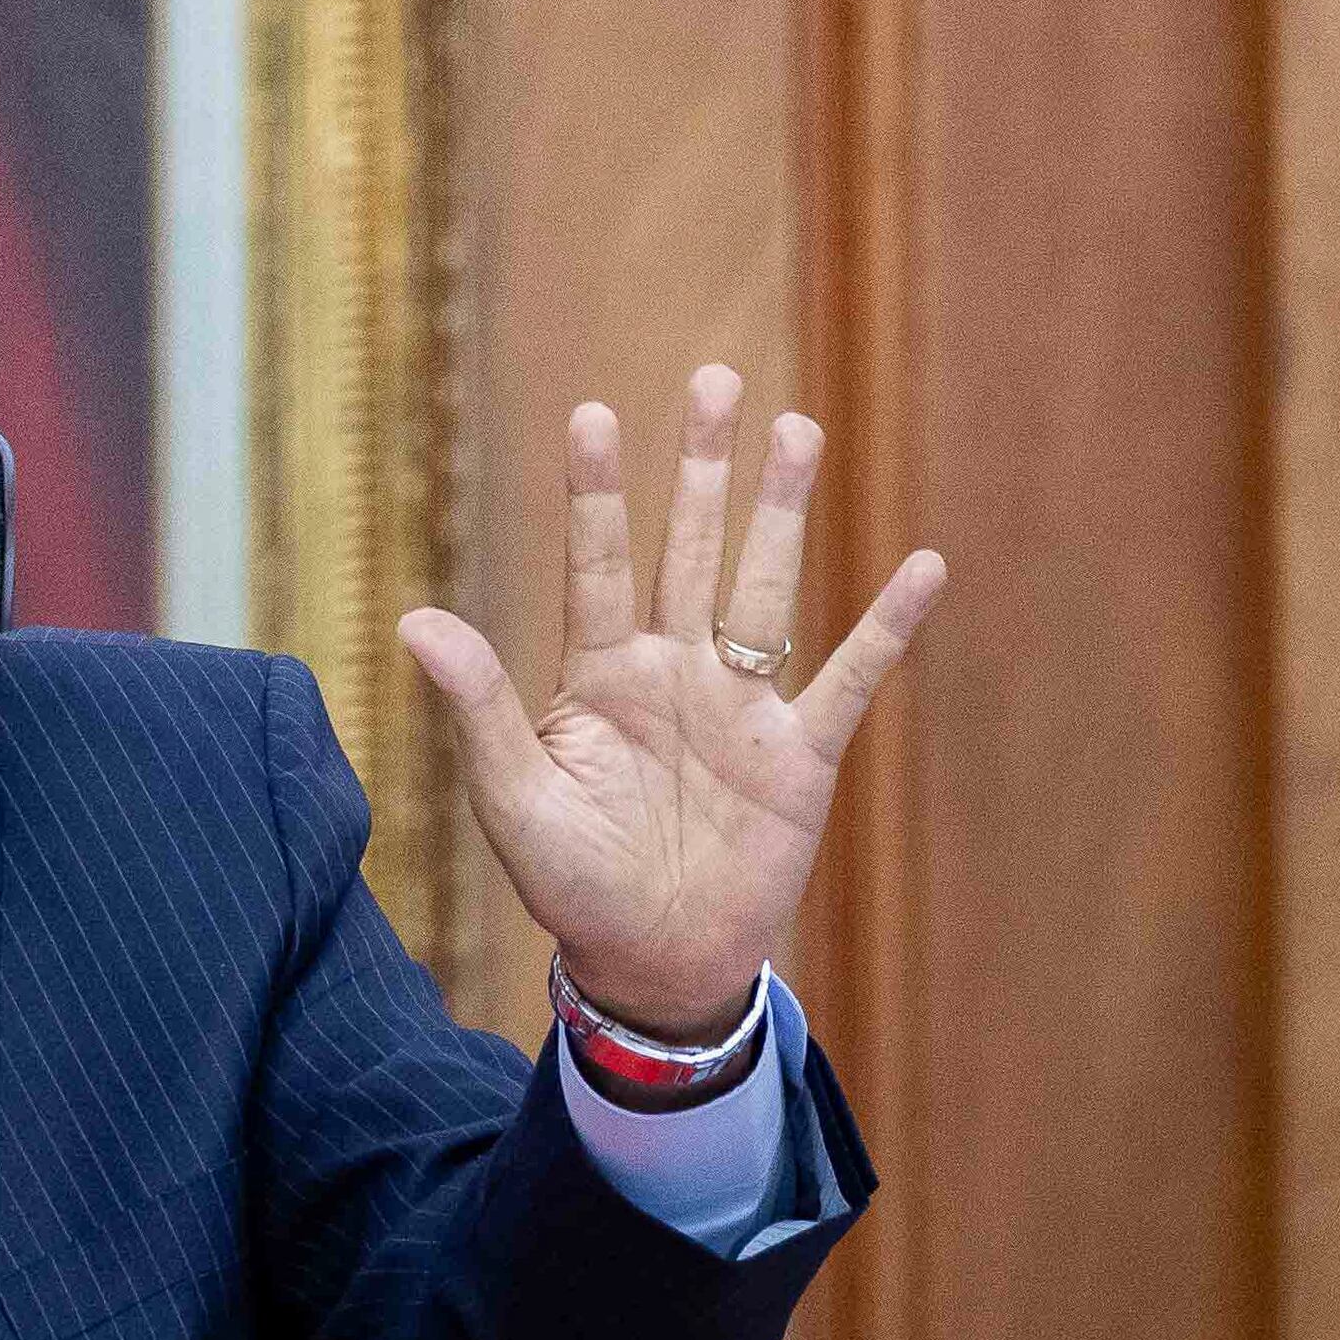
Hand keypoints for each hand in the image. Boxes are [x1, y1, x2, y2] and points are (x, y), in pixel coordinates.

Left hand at [400, 366, 944, 1042]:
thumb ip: (478, 707)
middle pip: (688, 548)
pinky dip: (887, 627)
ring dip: (780, 513)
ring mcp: (740, 706)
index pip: (595, 564)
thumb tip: (414, 619)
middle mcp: (672, 669)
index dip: (595, 493)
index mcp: (598, 674)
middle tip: (715, 377)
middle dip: (702, 467)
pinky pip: (850, 678)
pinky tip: (924, 566)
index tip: (592, 413)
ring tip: (796, 430)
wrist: (654, 962)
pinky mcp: (800, 755)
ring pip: (764, 588)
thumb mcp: (514, 800)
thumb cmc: (571, 883)